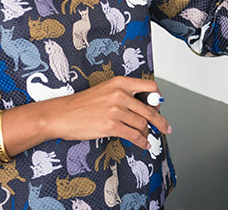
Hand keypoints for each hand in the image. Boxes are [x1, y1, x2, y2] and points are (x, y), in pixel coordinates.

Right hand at [45, 77, 170, 150]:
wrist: (62, 114)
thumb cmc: (81, 104)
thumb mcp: (105, 90)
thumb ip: (124, 95)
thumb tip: (143, 106)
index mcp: (120, 82)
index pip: (150, 87)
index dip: (158, 99)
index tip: (159, 107)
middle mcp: (120, 94)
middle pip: (150, 109)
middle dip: (160, 121)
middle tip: (165, 127)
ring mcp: (116, 110)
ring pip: (143, 124)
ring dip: (147, 133)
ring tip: (146, 137)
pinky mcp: (112, 126)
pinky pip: (135, 135)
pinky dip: (142, 142)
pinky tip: (143, 144)